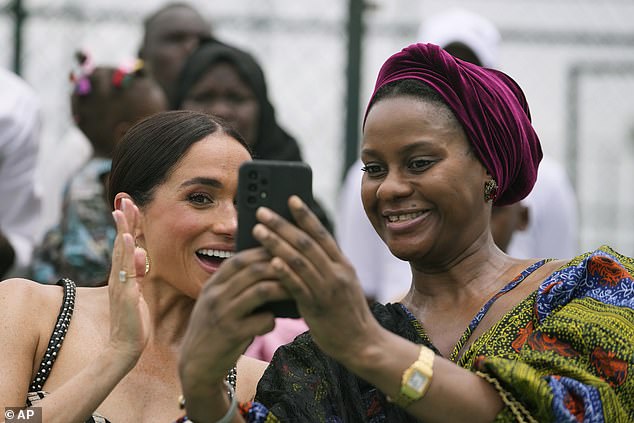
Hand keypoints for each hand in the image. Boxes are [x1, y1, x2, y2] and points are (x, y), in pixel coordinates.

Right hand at [108, 198, 150, 365]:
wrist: (124, 347)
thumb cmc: (133, 321)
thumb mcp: (138, 292)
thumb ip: (138, 273)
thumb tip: (141, 254)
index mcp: (123, 275)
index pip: (125, 244)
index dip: (128, 225)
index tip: (131, 205)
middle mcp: (118, 276)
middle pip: (120, 243)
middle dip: (124, 220)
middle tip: (126, 199)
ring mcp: (120, 284)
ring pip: (121, 253)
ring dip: (123, 230)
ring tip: (125, 211)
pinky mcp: (125, 294)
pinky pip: (126, 271)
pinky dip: (127, 254)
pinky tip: (128, 240)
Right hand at [179, 247, 288, 394]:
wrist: (196, 364)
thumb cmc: (214, 329)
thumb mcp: (215, 302)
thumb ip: (232, 285)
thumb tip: (265, 267)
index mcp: (212, 284)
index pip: (240, 259)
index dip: (262, 252)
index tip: (282, 251)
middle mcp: (215, 295)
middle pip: (254, 271)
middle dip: (279, 268)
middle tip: (298, 270)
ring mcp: (223, 314)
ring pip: (261, 291)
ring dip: (282, 290)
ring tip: (295, 292)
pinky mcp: (231, 334)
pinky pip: (262, 320)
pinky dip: (271, 320)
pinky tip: (271, 323)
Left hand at [252, 195, 379, 362]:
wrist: (362, 344)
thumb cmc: (347, 315)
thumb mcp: (343, 285)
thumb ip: (326, 268)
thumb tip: (302, 252)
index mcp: (343, 264)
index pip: (322, 233)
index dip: (305, 215)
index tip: (291, 198)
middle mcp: (337, 272)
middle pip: (306, 242)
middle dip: (282, 224)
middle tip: (262, 211)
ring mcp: (328, 289)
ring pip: (300, 260)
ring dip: (277, 243)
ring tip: (258, 230)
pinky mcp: (318, 307)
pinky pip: (299, 286)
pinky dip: (286, 272)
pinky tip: (271, 261)